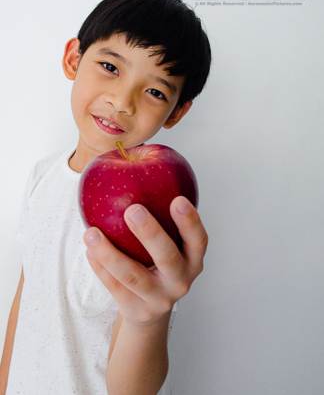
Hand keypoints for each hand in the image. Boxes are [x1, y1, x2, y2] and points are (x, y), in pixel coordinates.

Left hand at [84, 196, 207, 326]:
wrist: (149, 308)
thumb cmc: (157, 262)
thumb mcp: (170, 244)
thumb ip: (162, 214)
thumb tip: (142, 165)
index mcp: (193, 260)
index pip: (198, 240)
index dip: (190, 221)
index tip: (177, 199)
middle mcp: (181, 280)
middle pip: (167, 258)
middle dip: (151, 233)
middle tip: (132, 209)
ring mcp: (159, 299)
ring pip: (133, 276)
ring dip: (110, 253)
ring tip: (91, 232)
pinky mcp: (136, 310)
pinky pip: (114, 286)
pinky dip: (100, 267)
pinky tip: (89, 249)